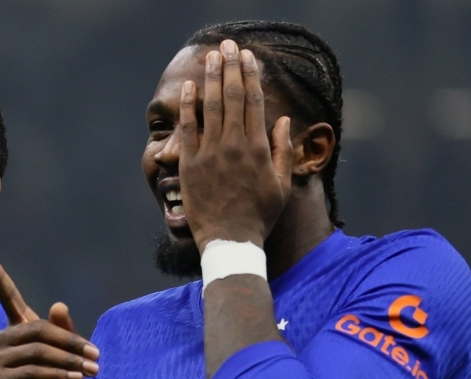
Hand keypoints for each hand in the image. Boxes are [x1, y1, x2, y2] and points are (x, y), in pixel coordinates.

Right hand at [0, 257, 99, 378]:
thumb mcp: (71, 355)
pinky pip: (34, 371)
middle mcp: (4, 342)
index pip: (8, 300)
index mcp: (19, 329)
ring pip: (38, 351)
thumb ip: (66, 331)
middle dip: (69, 341)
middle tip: (96, 354)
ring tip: (93, 370)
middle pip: (37, 329)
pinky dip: (59, 374)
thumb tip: (58, 305)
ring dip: (69, 360)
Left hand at [179, 40, 294, 250]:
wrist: (231, 240)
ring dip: (210, 77)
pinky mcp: (190, 163)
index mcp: (258, 148)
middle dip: (231, 67)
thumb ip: (282, 150)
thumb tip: (283, 120)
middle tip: (229, 46)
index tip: (249, 57)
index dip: (251, 75)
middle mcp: (234, 144)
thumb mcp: (281, 185)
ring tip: (212, 56)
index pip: (254, 101)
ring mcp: (210, 153)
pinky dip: (189, 106)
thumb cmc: (259, 216)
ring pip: (210, 106)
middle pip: (231, 96)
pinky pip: (188, 128)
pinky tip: (189, 87)